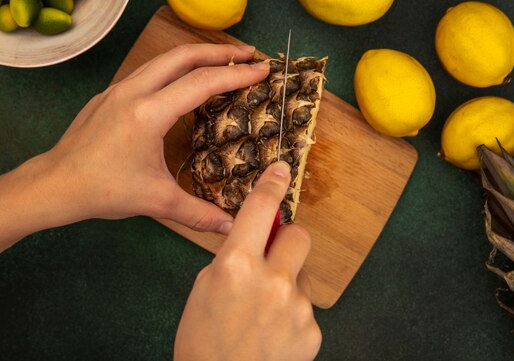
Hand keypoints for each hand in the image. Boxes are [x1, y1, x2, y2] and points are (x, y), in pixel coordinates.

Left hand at [40, 43, 269, 232]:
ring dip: (195, 56)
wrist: (53, 184)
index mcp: (149, 112)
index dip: (236, 74)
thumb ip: (198, 213)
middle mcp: (134, 91)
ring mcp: (119, 89)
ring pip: (163, 60)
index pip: (201, 82)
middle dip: (220, 52)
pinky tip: (181, 83)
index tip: (262, 69)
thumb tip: (231, 227)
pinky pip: (148, 71)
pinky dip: (174, 68)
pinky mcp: (109, 95)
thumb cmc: (104, 190)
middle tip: (249, 54)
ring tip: (221, 62)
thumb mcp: (156, 202)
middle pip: (183, 56)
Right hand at [174, 161, 321, 360]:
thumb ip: (232, 259)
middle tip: (271, 258)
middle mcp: (272, 280)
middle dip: (286, 240)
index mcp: (236, 265)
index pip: (260, 209)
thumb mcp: (204, 289)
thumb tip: (254, 243)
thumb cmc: (201, 343)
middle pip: (299, 235)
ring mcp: (296, 306)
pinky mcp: (312, 330)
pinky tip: (272, 333)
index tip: (282, 170)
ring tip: (263, 312)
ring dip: (286, 282)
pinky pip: (305, 307)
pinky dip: (291, 314)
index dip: (272, 184)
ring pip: (302, 274)